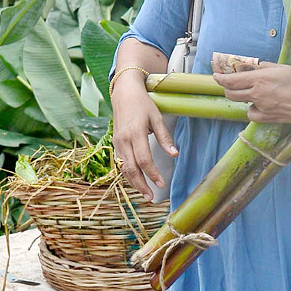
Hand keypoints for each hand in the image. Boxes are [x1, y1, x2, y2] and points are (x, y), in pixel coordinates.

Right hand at [111, 72, 176, 200]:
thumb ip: (165, 138)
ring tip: (145, 193)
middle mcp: (124, 140)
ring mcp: (117, 142)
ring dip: (134, 182)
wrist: (124, 93)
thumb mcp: (157, 117)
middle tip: (151, 197)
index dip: (153, 174)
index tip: (162, 183)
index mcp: (136, 133)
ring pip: (124, 168)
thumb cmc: (143, 104)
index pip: (144, 159)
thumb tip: (175, 154)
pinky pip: (121, 162)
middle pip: (131, 168)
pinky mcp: (115, 143)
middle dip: (141, 185)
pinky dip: (128, 174)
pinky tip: (137, 180)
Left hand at [214, 62, 290, 126]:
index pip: (232, 79)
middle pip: (231, 93)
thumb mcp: (285, 68)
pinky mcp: (267, 118)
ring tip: (250, 92)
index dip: (220, 78)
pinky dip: (253, 109)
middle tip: (231, 83)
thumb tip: (255, 66)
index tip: (216, 75)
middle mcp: (257, 93)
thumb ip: (266, 67)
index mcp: (260, 78)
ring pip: (241, 103)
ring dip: (240, 97)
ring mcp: (261, 107)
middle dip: (227, 87)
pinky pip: (252, 114)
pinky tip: (261, 105)